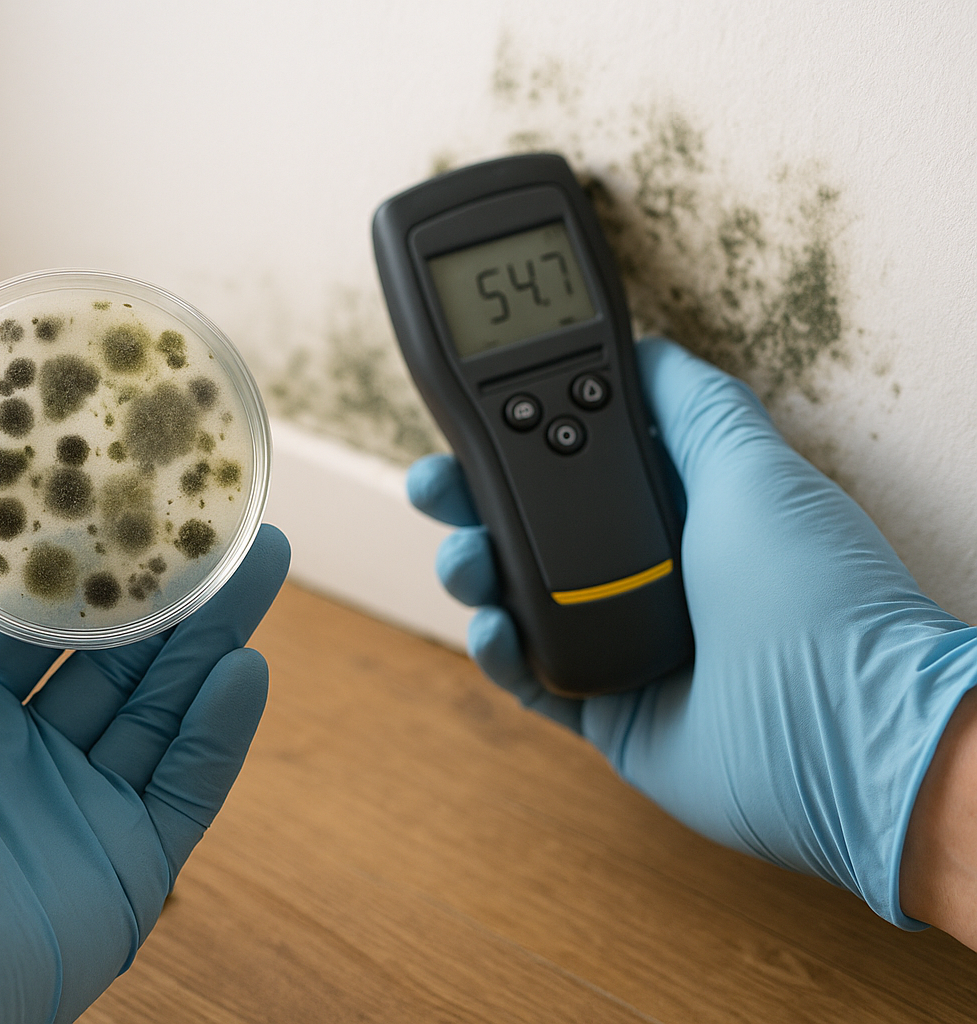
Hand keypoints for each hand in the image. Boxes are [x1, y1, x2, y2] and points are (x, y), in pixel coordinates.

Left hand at [0, 451, 289, 1022]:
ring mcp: (80, 814)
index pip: (36, 625)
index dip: (83, 565)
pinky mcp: (126, 869)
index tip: (120, 501)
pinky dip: (219, 732)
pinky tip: (245, 670)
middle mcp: (22, 761)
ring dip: (212, 639)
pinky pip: (185, 788)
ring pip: (162, 710)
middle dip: (170, 591)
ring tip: (259, 564)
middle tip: (222, 521)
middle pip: (117, 658)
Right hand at [407, 337, 976, 927]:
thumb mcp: (751, 468)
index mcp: (679, 505)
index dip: (518, 434)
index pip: (575, 458)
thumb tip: (647, 351)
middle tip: (436, 485)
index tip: (472, 417)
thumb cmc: (813, 595)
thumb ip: (692, 405)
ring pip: (516, 595)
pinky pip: (528, 676)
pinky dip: (497, 652)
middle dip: (472, 500)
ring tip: (467, 562)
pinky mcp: (605, 709)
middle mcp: (647, 568)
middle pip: (530, 523)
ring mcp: (622, 639)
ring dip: (475, 572)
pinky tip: (493, 629)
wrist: (841, 731)